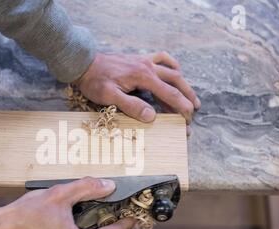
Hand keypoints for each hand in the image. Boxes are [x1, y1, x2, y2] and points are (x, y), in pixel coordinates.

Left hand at [74, 52, 200, 123]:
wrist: (84, 63)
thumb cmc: (95, 81)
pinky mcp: (140, 59)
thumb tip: (152, 116)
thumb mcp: (110, 97)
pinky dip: (172, 65)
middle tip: (194, 110)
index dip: (181, 107)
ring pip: (172, 71)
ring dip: (183, 83)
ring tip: (191, 96)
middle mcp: (148, 66)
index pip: (169, 94)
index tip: (188, 119)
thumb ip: (131, 106)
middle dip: (187, 96)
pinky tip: (176, 70)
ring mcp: (145, 61)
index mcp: (143, 77)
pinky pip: (162, 58)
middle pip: (175, 81)